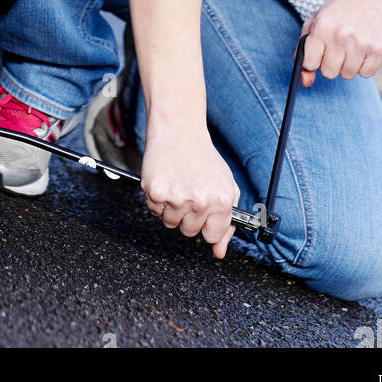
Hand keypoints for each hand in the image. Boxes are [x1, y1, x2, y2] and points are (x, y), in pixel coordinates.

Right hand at [139, 121, 239, 257]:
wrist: (179, 130)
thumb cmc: (203, 157)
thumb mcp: (225, 186)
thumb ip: (227, 222)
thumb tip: (219, 252)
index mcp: (221, 201)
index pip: (212, 235)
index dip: (207, 225)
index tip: (204, 214)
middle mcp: (200, 202)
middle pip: (190, 231)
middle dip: (189, 216)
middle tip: (189, 192)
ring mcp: (176, 198)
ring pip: (171, 223)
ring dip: (172, 209)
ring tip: (177, 185)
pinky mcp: (156, 192)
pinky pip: (154, 211)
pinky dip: (158, 200)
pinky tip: (165, 181)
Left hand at [297, 0, 381, 87]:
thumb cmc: (344, 8)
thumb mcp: (318, 20)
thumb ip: (305, 48)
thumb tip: (304, 81)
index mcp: (322, 27)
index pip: (309, 63)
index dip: (313, 61)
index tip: (319, 54)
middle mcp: (340, 36)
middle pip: (329, 72)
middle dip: (331, 63)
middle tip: (338, 48)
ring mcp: (361, 44)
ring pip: (347, 74)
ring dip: (349, 64)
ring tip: (353, 46)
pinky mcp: (379, 50)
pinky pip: (366, 74)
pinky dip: (365, 66)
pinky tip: (365, 48)